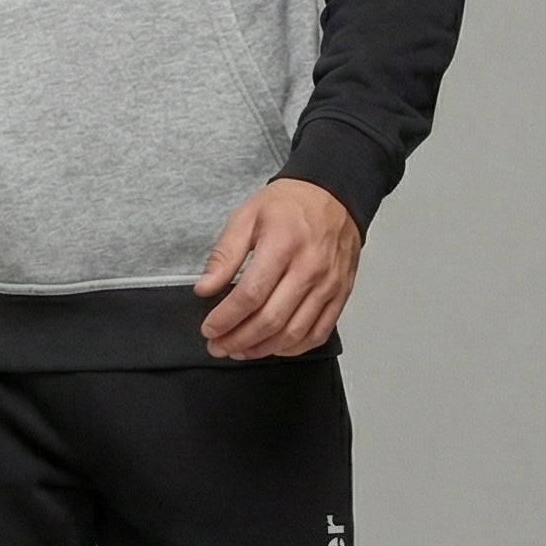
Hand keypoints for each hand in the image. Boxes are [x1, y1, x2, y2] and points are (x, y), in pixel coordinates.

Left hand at [194, 179, 360, 358]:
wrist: (334, 195)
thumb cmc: (290, 205)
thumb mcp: (247, 216)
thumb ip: (224, 254)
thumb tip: (205, 289)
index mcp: (284, 244)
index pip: (250, 294)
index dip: (225, 318)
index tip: (209, 328)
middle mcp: (310, 267)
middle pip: (271, 319)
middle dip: (238, 339)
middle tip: (217, 345)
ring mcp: (328, 285)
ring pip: (293, 333)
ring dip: (262, 349)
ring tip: (239, 350)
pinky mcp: (340, 295)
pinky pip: (318, 333)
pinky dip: (293, 348)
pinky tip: (272, 347)